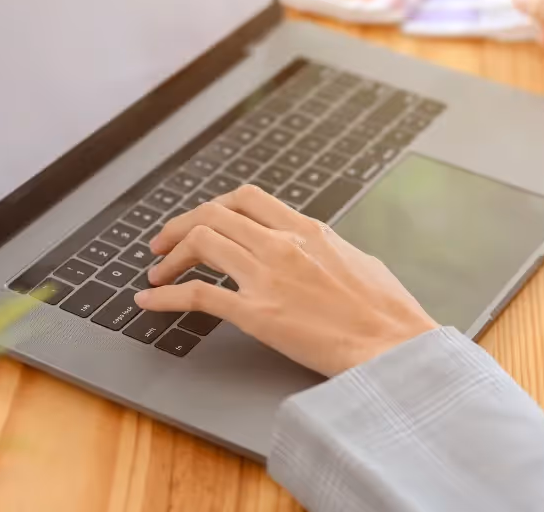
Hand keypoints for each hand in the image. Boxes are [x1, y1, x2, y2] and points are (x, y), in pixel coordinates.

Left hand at [133, 185, 437, 376]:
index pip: (247, 198)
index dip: (213, 206)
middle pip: (214, 215)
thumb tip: (315, 251)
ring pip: (201, 243)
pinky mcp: (258, 315)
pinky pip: (198, 295)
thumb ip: (326, 250)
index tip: (199, 221)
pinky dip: (164, 296)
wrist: (396, 346)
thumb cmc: (387, 312)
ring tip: (156, 273)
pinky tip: (147, 302)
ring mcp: (268, 277)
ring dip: (170, 257)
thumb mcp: (359, 261)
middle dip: (180, 226)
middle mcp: (283, 244)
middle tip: (162, 245)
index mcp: (309, 230)